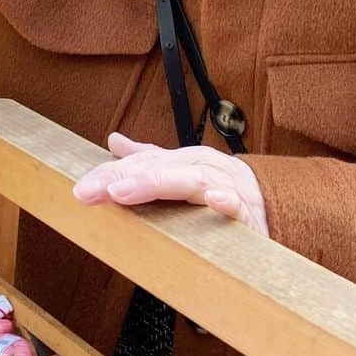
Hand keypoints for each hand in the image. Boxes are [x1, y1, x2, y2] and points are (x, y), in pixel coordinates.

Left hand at [73, 132, 268, 235]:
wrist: (274, 206)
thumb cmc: (221, 187)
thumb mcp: (181, 170)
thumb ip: (148, 159)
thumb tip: (113, 141)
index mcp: (184, 160)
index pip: (142, 165)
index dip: (111, 174)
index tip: (81, 190)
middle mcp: (202, 168)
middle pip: (160, 168)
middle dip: (124, 178)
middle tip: (94, 190)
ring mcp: (226, 188)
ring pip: (192, 181)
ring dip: (159, 184)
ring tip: (125, 192)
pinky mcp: (248, 215)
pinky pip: (237, 205)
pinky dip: (225, 201)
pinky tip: (212, 199)